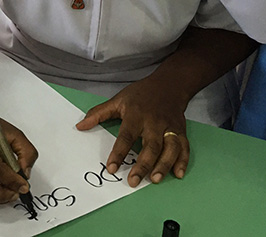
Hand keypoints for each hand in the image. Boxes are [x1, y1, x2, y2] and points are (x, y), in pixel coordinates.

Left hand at [75, 77, 189, 187]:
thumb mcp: (118, 99)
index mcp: (136, 115)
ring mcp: (170, 127)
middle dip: (143, 165)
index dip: (118, 153)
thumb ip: (99, 113)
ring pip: (170, 148)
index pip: (126, 136)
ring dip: (163, 165)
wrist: (168, 85)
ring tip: (154, 180)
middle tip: (133, 181)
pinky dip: (183, 161)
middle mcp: (154, 122)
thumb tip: (81, 126)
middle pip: (150, 146)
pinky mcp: (181, 131)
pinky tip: (178, 174)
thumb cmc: (141, 94)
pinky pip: (184, 148)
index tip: (111, 168)